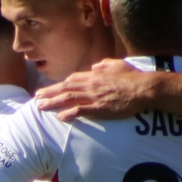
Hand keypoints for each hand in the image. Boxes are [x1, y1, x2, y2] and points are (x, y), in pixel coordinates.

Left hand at [34, 60, 154, 120]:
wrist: (144, 89)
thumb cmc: (133, 77)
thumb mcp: (118, 64)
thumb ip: (104, 64)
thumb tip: (95, 66)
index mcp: (95, 74)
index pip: (73, 78)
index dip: (60, 84)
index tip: (52, 88)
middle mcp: (91, 85)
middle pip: (65, 88)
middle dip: (49, 92)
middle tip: (37, 97)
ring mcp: (94, 97)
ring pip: (68, 99)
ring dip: (53, 102)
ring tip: (41, 107)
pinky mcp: (99, 109)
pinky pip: (80, 111)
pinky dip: (68, 114)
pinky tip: (60, 117)